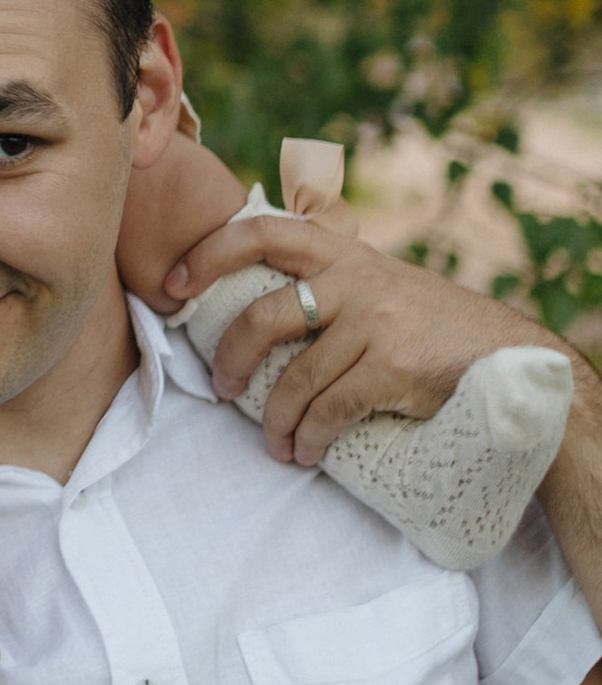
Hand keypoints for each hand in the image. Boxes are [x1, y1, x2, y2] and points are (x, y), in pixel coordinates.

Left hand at [165, 204, 573, 466]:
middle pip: (261, 315)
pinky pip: (329, 409)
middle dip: (228, 358)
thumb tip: (255, 301)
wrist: (510, 356)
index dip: (210, 253)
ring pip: (294, 378)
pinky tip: (307, 452)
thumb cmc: (433, 325)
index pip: (262, 232)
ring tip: (276, 443)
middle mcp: (354, 280)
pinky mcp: (392, 366)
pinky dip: (310, 437)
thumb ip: (330, 282)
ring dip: (275, 420)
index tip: (174, 284)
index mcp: (344, 254)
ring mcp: (373, 322)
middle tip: (221, 389)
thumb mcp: (381, 283)